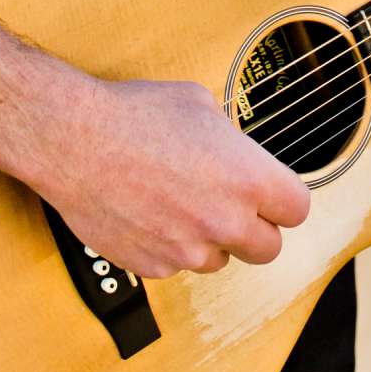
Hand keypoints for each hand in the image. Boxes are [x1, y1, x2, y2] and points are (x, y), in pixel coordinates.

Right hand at [43, 74, 311, 281]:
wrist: (73, 140)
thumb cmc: (134, 115)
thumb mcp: (200, 105)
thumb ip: (231, 142)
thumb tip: (236, 156)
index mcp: (248, 179)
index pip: (297, 210)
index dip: (283, 200)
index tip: (272, 195)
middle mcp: (225, 221)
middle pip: (268, 248)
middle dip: (254, 228)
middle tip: (231, 205)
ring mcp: (188, 249)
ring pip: (219, 259)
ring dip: (210, 239)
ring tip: (180, 202)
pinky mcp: (153, 266)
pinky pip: (176, 265)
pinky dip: (169, 246)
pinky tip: (150, 212)